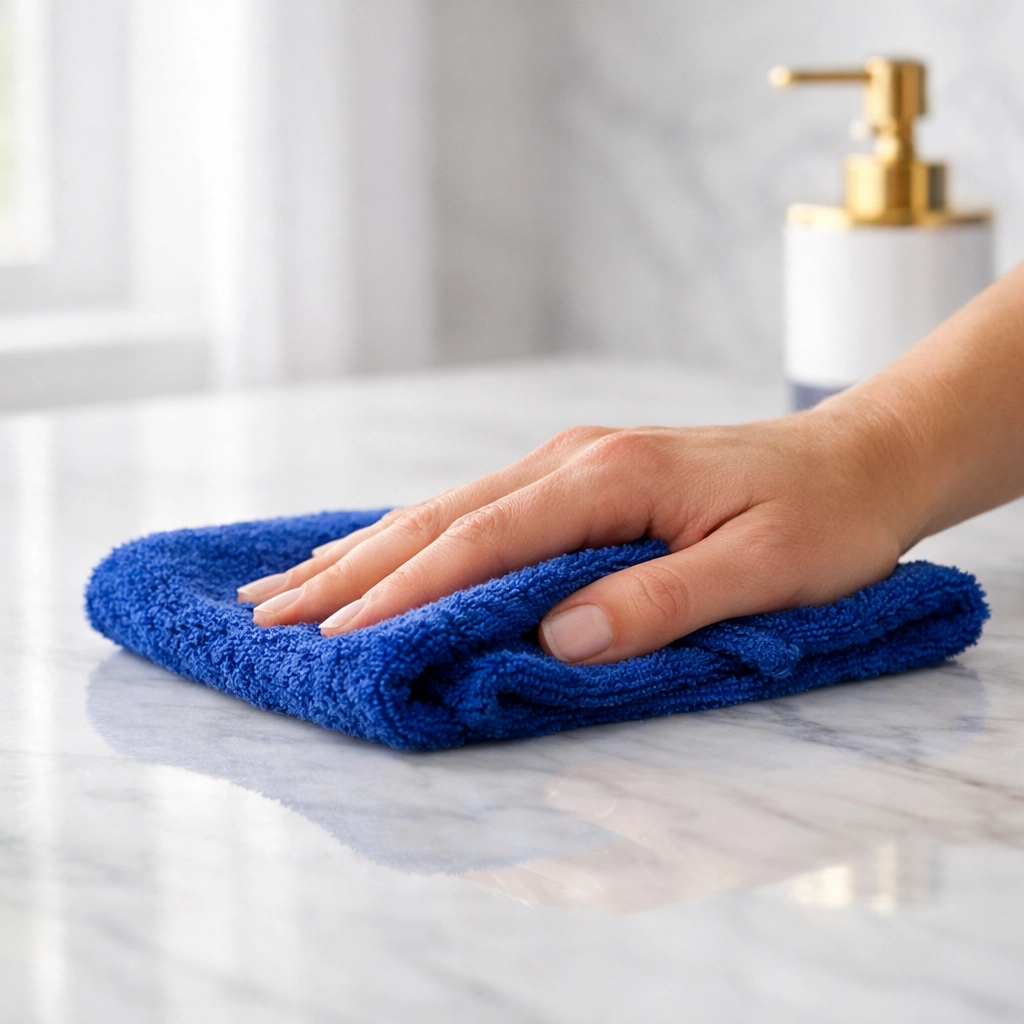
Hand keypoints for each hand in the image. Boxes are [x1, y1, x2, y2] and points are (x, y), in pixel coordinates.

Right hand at [237, 401, 926, 664]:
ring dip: (365, 551)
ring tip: (291, 585)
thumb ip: (662, 601)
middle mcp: (573, 459)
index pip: (484, 540)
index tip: (337, 637)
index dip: (406, 591)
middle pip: (441, 517)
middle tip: (269, 615)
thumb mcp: (763, 572)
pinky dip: (414, 538)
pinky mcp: (577, 477)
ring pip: (446, 507)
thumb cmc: (821, 520)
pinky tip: (377, 554)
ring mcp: (570, 462)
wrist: (859, 459)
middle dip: (352, 571)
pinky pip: (475, 508)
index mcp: (609, 477)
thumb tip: (557, 638)